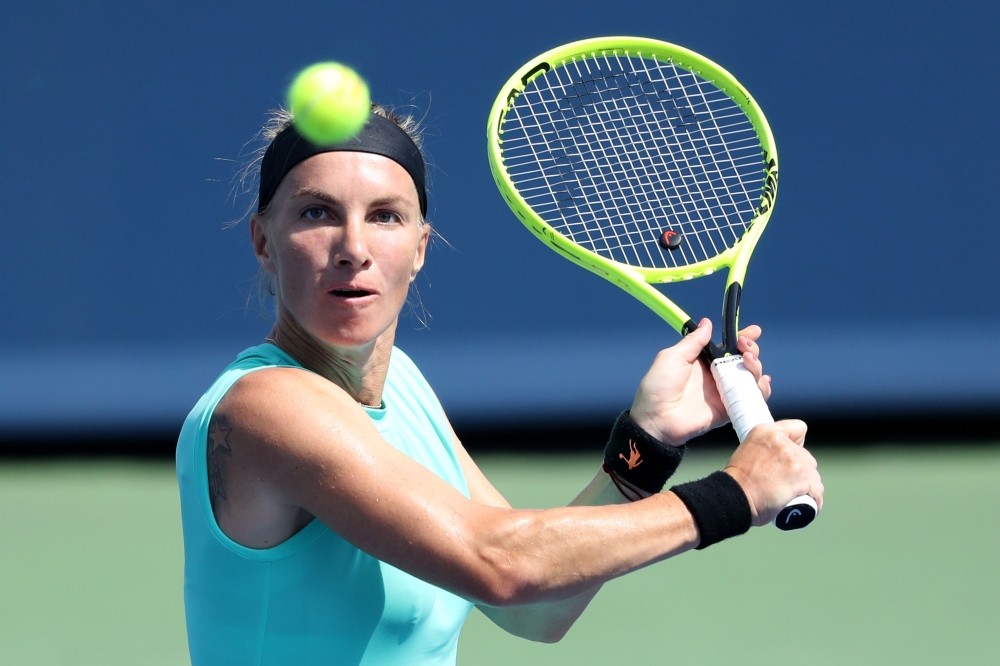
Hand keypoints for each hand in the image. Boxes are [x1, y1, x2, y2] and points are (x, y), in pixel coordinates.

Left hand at [629, 319, 770, 445]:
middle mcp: (716, 375)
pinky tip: (762, 382)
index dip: (743, 337)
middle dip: (751, 350)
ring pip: (750, 377)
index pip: (728, 346)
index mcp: (703, 360)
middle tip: (746, 348)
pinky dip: (761, 390)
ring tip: (748, 362)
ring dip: (755, 367)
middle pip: (743, 360)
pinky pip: (750, 399)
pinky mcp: (729, 409)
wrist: (657, 419)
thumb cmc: (659, 386)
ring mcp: (724, 392)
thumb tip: (708, 323)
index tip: (754, 331)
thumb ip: (693, 342)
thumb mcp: (672, 357)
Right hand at [723, 420, 823, 526]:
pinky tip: (806, 505)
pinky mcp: (801, 479)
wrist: (733, 498)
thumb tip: (778, 460)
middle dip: (801, 471)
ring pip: (813, 475)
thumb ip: (766, 448)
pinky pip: (817, 491)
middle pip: (807, 457)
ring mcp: (793, 460)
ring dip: (807, 487)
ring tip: (793, 497)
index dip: (797, 444)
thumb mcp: (748, 450)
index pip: (799, 429)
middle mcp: (782, 442)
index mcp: (766, 431)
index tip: (792, 457)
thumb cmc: (737, 482)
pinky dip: (814, 500)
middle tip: (786, 483)